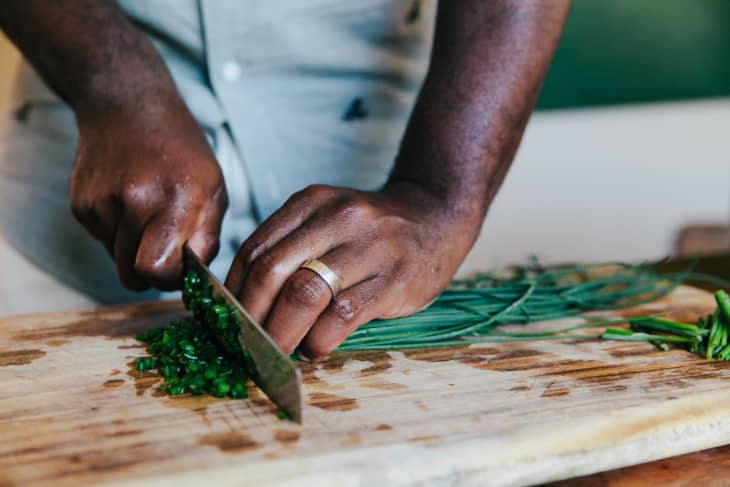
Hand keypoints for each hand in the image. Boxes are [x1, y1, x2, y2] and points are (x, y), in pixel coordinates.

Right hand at [70, 98, 227, 290]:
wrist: (126, 106)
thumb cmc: (180, 150)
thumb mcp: (213, 187)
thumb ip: (208, 237)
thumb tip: (195, 277)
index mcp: (174, 198)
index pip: (156, 269)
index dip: (169, 279)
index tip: (179, 269)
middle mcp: (134, 200)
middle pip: (131, 275)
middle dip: (151, 274)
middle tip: (166, 252)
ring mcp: (101, 202)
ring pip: (115, 260)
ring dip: (134, 251)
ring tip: (148, 217)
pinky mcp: (80, 204)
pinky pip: (102, 240)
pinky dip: (118, 233)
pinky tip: (128, 203)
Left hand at [225, 183, 478, 360]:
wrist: (436, 217)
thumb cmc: (372, 231)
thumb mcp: (328, 219)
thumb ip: (291, 248)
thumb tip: (244, 303)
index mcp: (311, 202)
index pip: (255, 249)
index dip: (234, 292)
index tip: (229, 321)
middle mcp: (336, 217)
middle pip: (272, 271)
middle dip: (251, 317)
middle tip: (246, 346)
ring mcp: (367, 246)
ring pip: (304, 294)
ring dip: (281, 334)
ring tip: (277, 354)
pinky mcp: (393, 278)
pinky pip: (343, 314)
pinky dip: (320, 340)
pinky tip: (316, 349)